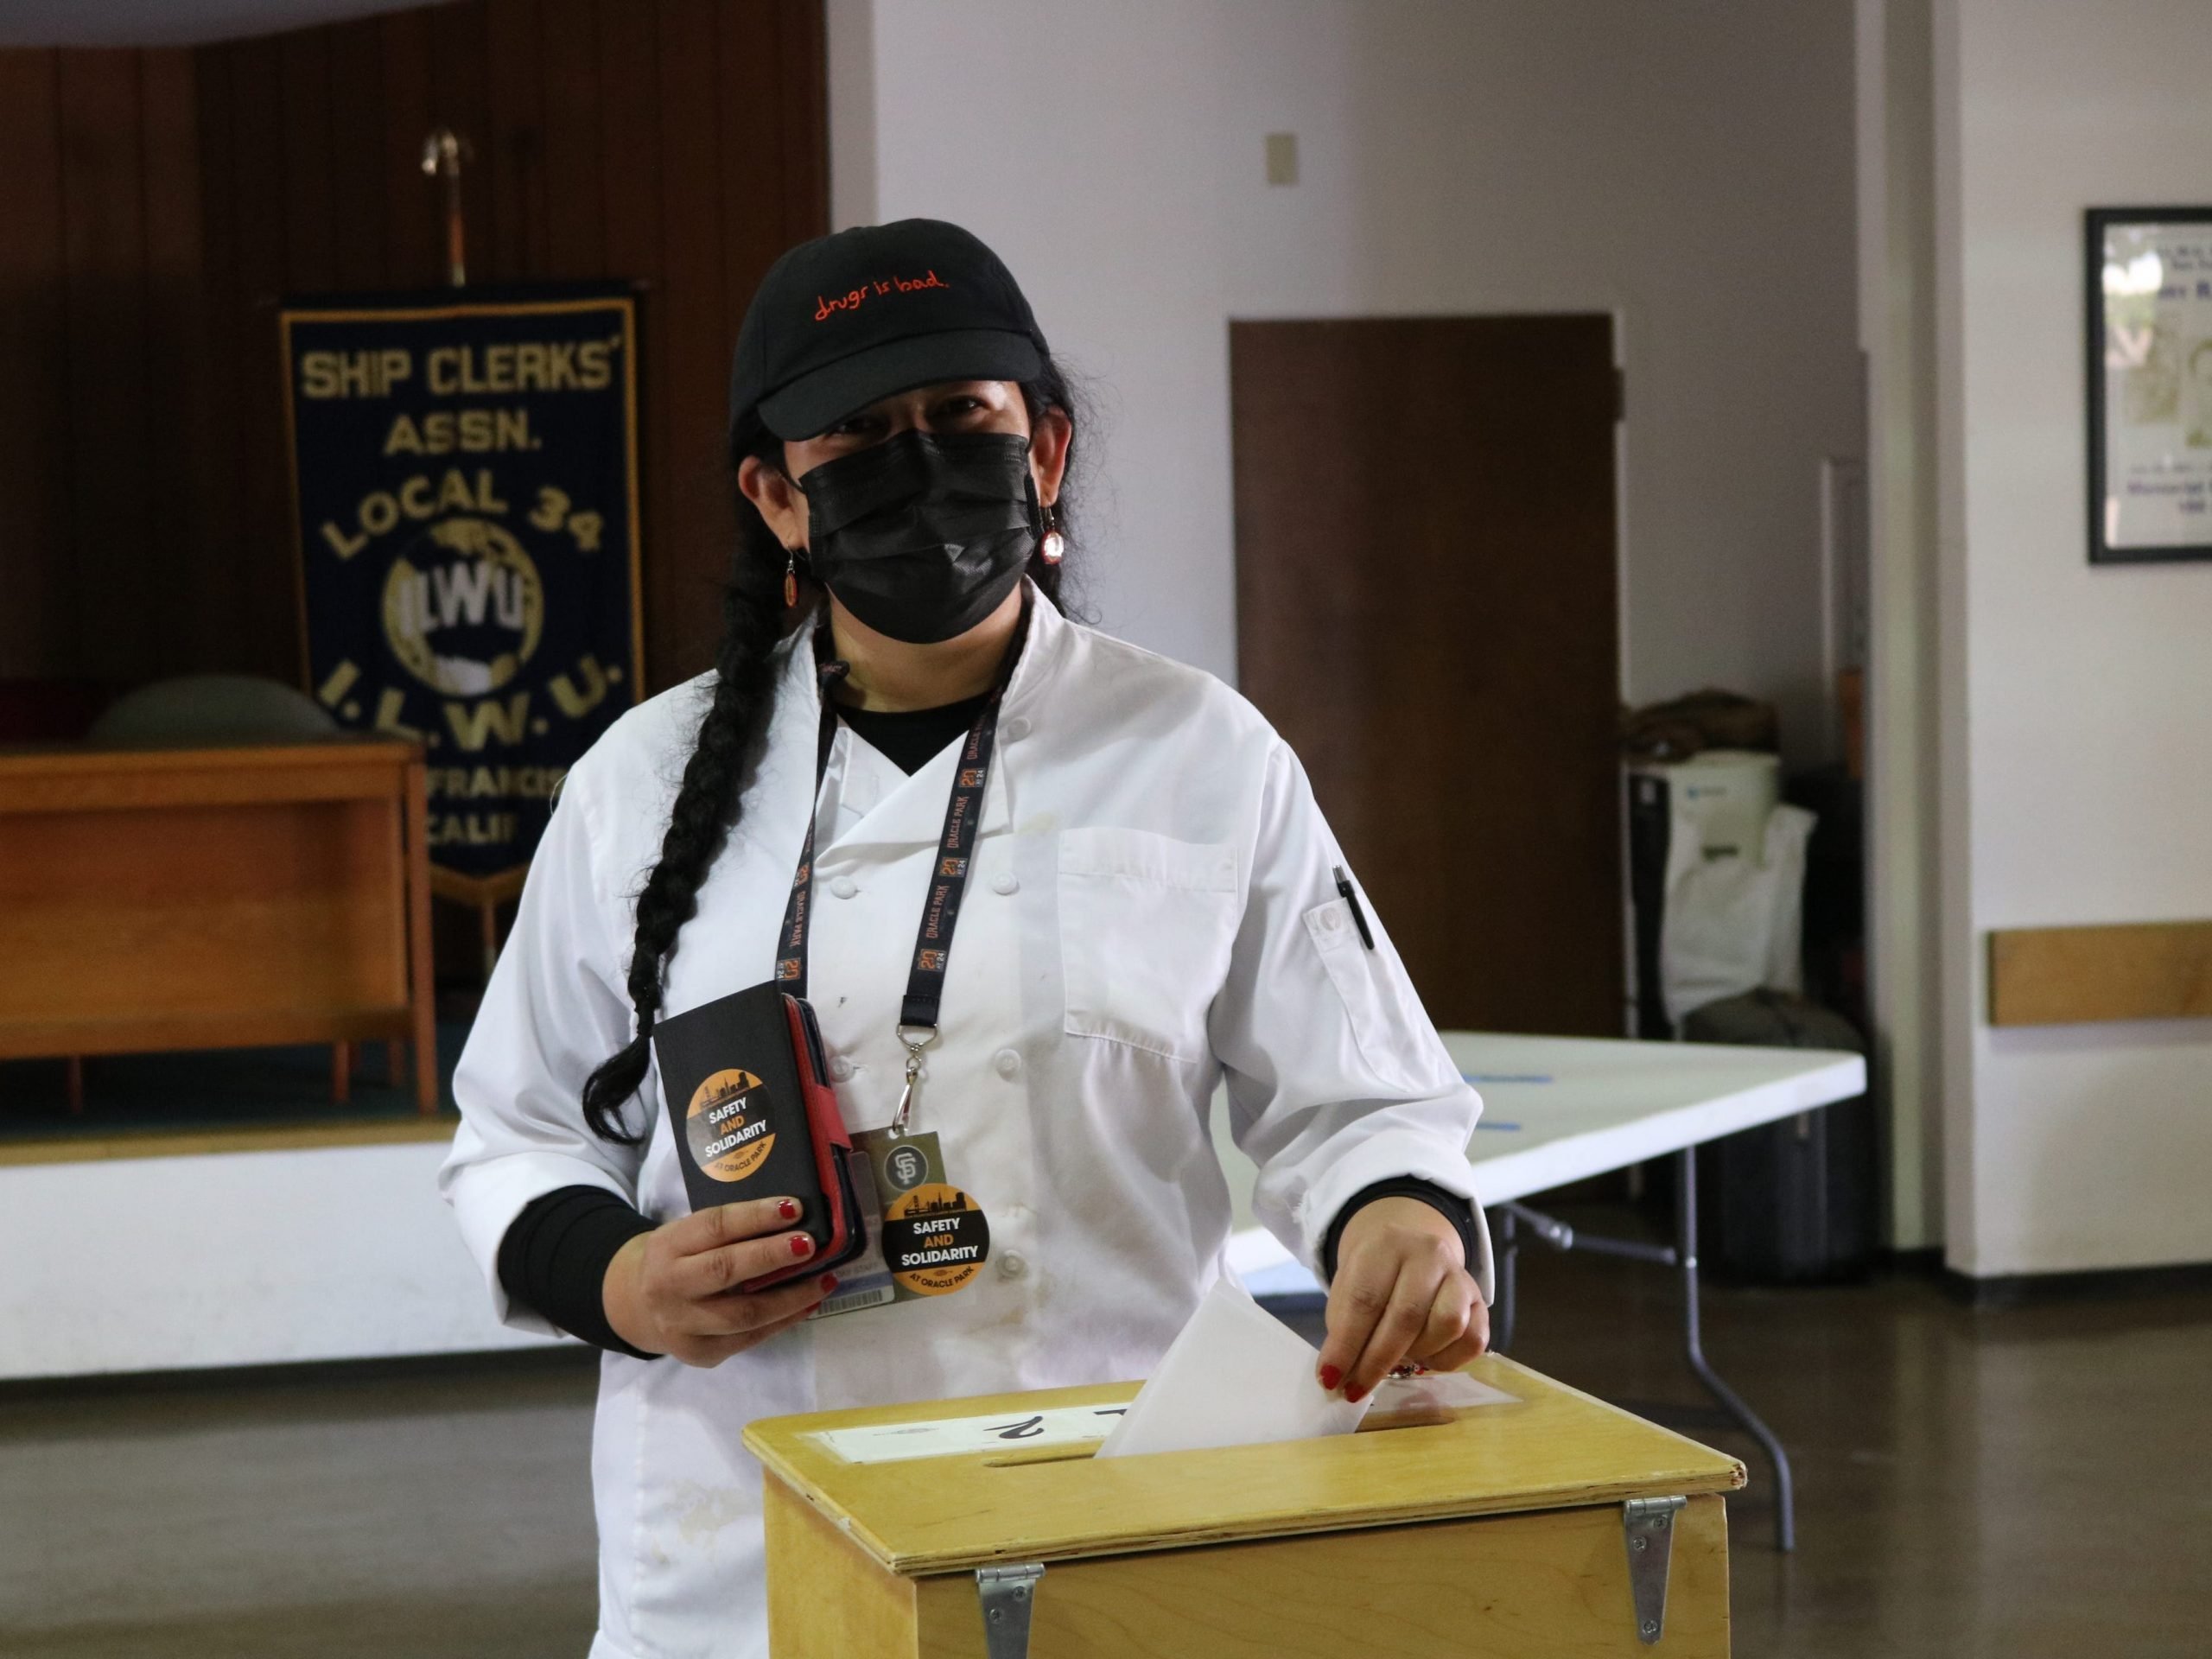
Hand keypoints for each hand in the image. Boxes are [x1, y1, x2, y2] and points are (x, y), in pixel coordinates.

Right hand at [602, 1196, 837, 1367]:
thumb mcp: (687, 1236)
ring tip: (824, 1280)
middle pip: (725, 1270)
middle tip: (809, 1244)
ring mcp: (683, 1326)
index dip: (755, 1217)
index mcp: (667, 1246)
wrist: (637, 1305)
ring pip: (743, 1314)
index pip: (714, 1226)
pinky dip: (784, 1321)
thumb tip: (793, 1220)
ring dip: (790, 1297)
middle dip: (771, 1256)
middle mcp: (669, 1286)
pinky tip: (808, 1305)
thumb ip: (727, 1231)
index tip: (794, 1208)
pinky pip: (750, 1338)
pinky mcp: (700, 1354)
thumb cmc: (679, 1260)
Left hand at [1316, 1196, 1487, 1401]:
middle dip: (1377, 1360)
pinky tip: (1426, 1356)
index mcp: (1386, 1244)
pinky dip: (1447, 1360)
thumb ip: (1343, 1333)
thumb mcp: (1347, 1296)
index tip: (1330, 1378)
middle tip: (1357, 1388)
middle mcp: (1428, 1253)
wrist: (1407, 1256)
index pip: (1365, 1299)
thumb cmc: (1372, 1281)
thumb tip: (1336, 1381)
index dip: (1347, 1344)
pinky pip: (1473, 1341)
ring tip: (1399, 1357)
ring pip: (1448, 1324)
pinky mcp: (1481, 1302)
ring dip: (1418, 1353)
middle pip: (1406, 1314)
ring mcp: (1460, 1275)